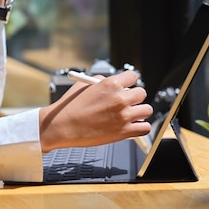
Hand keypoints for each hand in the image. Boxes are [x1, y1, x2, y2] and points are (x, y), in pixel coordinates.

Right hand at [38, 71, 152, 151]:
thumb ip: (103, 81)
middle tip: (127, 103)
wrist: (62, 127)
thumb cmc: (70, 107)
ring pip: (147, 110)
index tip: (127, 88)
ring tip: (130, 116)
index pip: (133, 77)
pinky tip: (132, 126)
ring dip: (139, 112)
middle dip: (134, 98)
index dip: (129, 83)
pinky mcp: (124, 131)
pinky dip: (141, 127)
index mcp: (111, 84)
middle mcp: (120, 98)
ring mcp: (124, 116)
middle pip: (142, 93)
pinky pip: (145, 128)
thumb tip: (115, 84)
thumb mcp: (84, 85)